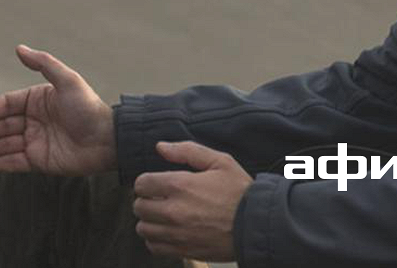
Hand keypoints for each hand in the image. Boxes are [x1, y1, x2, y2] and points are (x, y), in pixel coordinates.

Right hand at [0, 45, 116, 175]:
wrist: (107, 140)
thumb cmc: (89, 108)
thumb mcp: (68, 81)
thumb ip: (43, 63)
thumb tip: (18, 48)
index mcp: (37, 100)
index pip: (7, 103)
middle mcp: (33, 120)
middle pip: (3, 125)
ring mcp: (35, 141)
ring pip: (5, 144)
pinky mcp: (38, 161)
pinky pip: (13, 162)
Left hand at [132, 141, 251, 261]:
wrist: (257, 225)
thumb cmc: (240, 192)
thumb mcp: (220, 161)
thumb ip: (187, 151)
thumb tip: (160, 147)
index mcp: (180, 185)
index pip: (141, 184)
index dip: (147, 182)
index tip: (155, 184)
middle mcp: (174, 211)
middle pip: (139, 207)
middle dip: (146, 201)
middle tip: (159, 200)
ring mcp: (177, 233)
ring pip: (143, 228)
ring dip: (149, 221)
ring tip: (162, 216)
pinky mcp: (183, 250)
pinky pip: (154, 247)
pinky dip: (156, 240)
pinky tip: (168, 231)